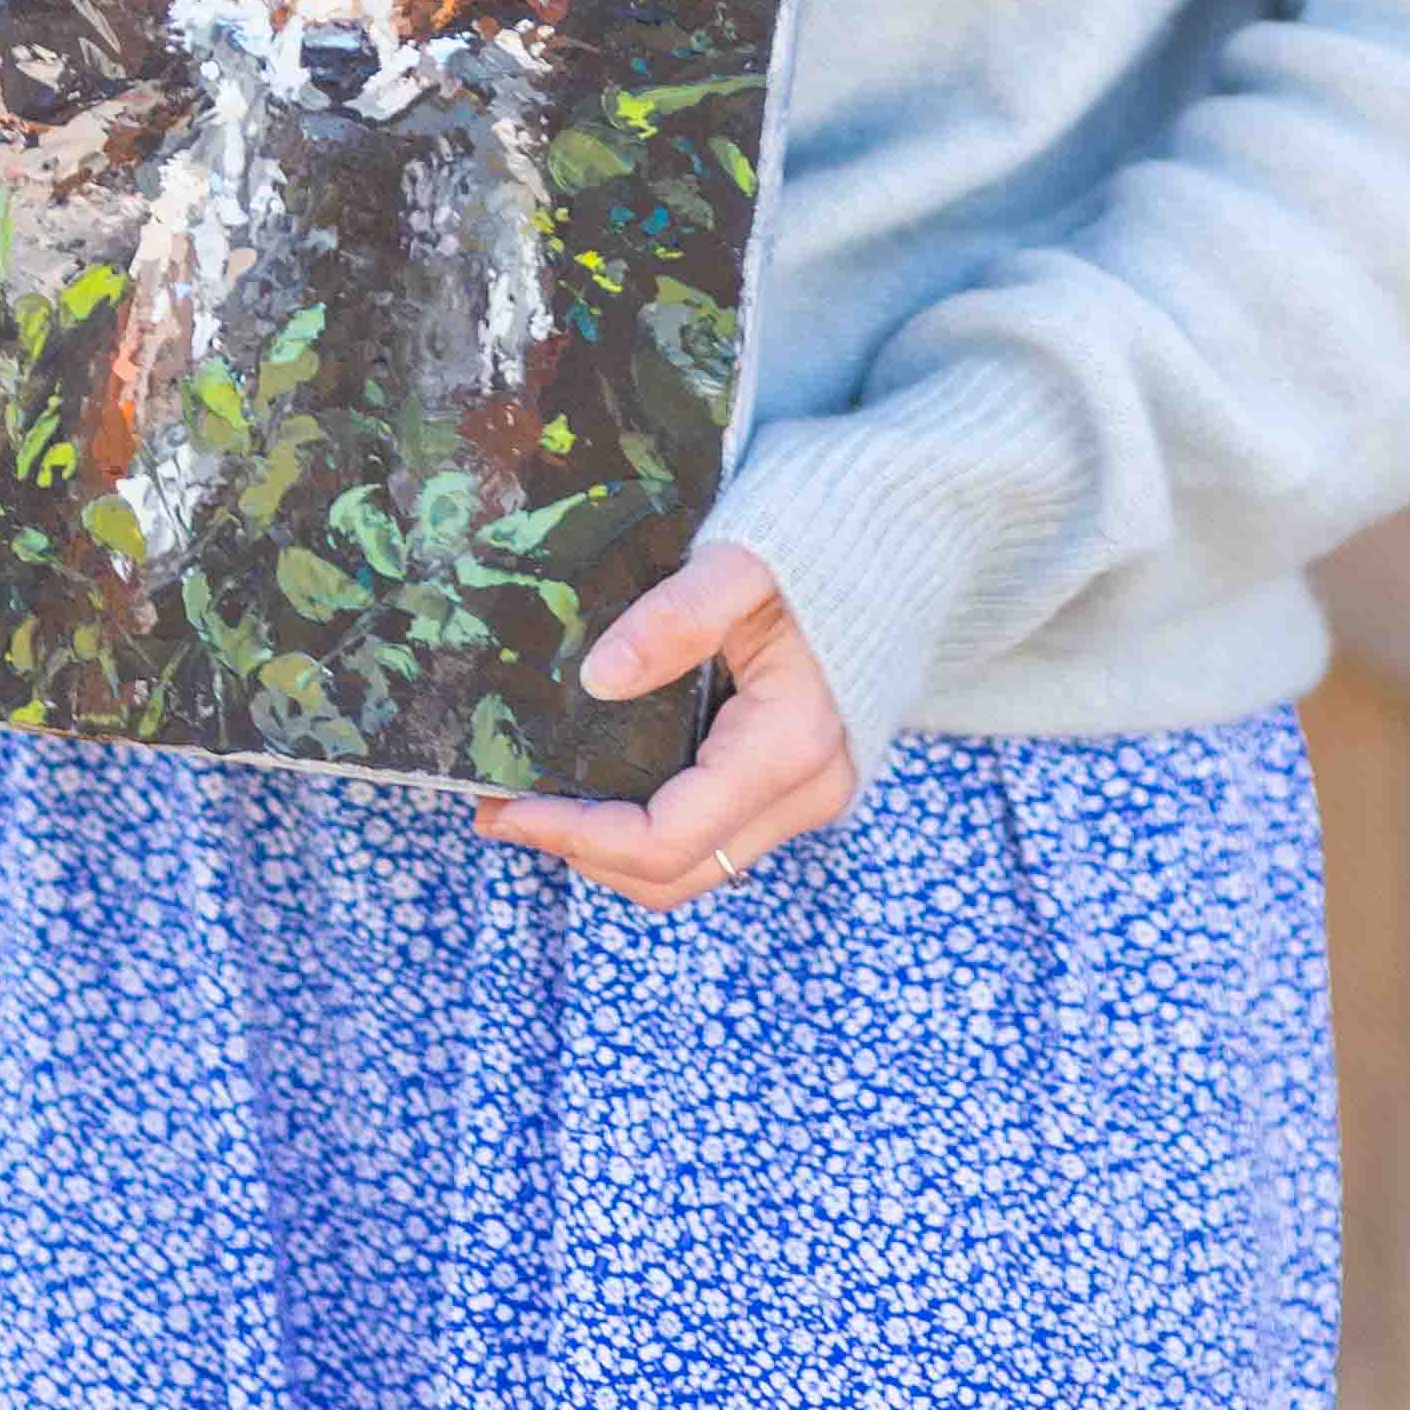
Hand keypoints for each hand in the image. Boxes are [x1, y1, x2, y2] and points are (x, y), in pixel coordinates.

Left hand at [472, 534, 856, 907]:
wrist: (908, 536)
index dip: (576, 836)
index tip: (505, 807)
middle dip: (580, 852)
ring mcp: (806, 794)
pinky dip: (647, 823)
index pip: (666, 840)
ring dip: (609, 846)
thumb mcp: (744, 560)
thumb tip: (597, 678)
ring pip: (692, 862)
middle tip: (500, 809)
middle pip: (675, 874)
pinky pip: (710, 829)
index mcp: (789, 746)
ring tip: (535, 796)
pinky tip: (599, 778)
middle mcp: (806, 792)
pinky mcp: (796, 779)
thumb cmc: (825, 540)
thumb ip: (676, 618)